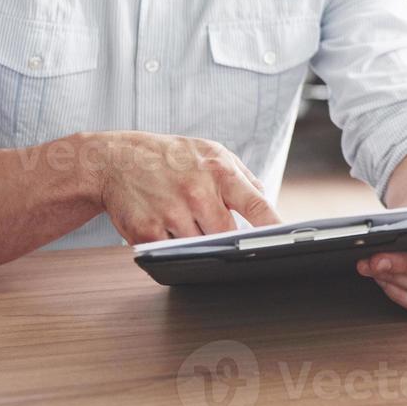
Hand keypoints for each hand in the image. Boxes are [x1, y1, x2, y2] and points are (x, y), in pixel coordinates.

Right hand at [88, 132, 281, 243]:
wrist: (116, 159)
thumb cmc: (170, 157)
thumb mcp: (212, 153)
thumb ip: (243, 178)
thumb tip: (268, 204)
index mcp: (219, 171)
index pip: (257, 205)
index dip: (274, 227)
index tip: (289, 242)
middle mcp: (197, 192)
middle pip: (227, 235)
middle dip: (224, 235)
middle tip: (207, 220)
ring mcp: (172, 214)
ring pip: (200, 247)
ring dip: (196, 240)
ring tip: (181, 216)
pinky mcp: (147, 232)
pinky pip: (171, 252)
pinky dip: (172, 246)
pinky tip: (163, 224)